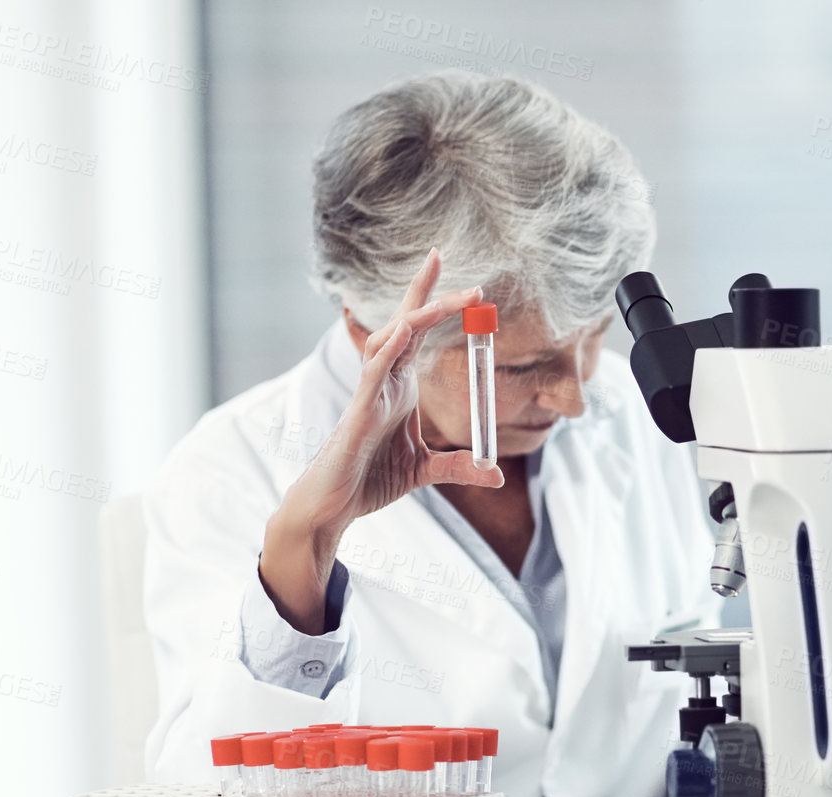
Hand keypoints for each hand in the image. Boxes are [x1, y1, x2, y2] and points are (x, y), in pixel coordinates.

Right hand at [259, 249, 500, 632]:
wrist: (334, 507)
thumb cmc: (368, 480)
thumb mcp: (424, 471)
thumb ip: (459, 466)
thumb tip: (497, 474)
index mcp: (400, 388)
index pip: (418, 335)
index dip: (436, 305)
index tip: (463, 282)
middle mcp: (385, 382)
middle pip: (405, 325)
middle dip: (424, 291)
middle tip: (440, 254)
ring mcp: (370, 394)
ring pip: (390, 341)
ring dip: (416, 315)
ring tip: (440, 292)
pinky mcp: (358, 413)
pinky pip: (373, 375)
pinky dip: (388, 351)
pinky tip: (403, 332)